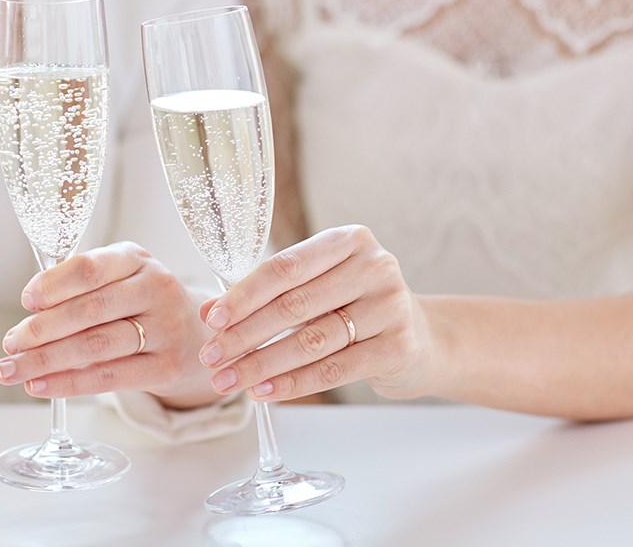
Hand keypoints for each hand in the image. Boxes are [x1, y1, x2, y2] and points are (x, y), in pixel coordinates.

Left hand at [0, 242, 217, 408]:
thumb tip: (30, 315)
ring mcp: (166, 328)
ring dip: (46, 360)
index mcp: (136, 259)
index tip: (26, 301)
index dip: (54, 284)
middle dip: (42, 329)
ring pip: (97, 346)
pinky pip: (110, 378)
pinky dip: (69, 384)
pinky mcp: (167, 366)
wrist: (195, 335)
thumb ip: (81, 287)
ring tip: (11, 370)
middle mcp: (156, 288)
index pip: (91, 268)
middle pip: (91, 310)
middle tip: (10, 344)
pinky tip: (40, 386)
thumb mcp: (119, 278)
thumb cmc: (141, 305)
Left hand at [198, 225, 440, 401]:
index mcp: (348, 241)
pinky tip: (264, 391)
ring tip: (228, 380)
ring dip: (262, 364)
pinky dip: (293, 383)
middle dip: (245, 335)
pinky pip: (334, 369)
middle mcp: (374, 267)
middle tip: (211, 358)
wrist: (422, 339)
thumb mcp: (316, 290)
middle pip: (294, 305)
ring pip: (311, 341)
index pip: (285, 267)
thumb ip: (267, 295)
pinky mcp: (399, 346)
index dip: (244, 294)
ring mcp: (391, 306)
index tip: (213, 319)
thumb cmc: (357, 308)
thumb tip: (210, 314)